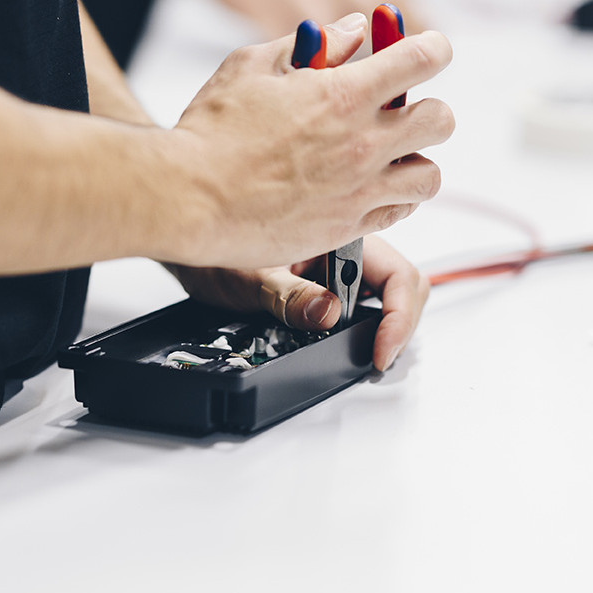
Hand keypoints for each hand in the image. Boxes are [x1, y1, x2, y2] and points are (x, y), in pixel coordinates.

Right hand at [165, 12, 452, 269]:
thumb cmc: (210, 131)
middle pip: (440, 120)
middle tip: (405, 111)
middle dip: (428, 108)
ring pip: (429, 175)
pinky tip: (374, 188)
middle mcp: (362, 142)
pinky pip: (400, 212)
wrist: (188, 199)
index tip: (427, 52)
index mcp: (343, 94)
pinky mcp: (347, 227)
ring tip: (392, 157)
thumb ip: (313, 45)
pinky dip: (396, 198)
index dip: (432, 49)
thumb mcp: (252, 65)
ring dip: (417, 160)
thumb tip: (352, 30)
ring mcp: (358, 189)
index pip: (421, 60)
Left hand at [166, 236, 428, 371]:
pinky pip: (364, 299)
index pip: (397, 275)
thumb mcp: (246, 277)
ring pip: (388, 293)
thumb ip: (287, 296)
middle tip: (376, 359)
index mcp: (339, 233)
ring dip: (385, 325)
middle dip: (398, 325)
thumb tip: (327, 313)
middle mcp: (347, 245)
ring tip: (366, 352)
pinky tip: (349, 339)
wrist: (189, 239)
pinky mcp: (330, 278)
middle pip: (403, 285)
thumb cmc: (211, 250)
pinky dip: (367, 323)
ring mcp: (341, 262)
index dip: (398, 319)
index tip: (380, 352)